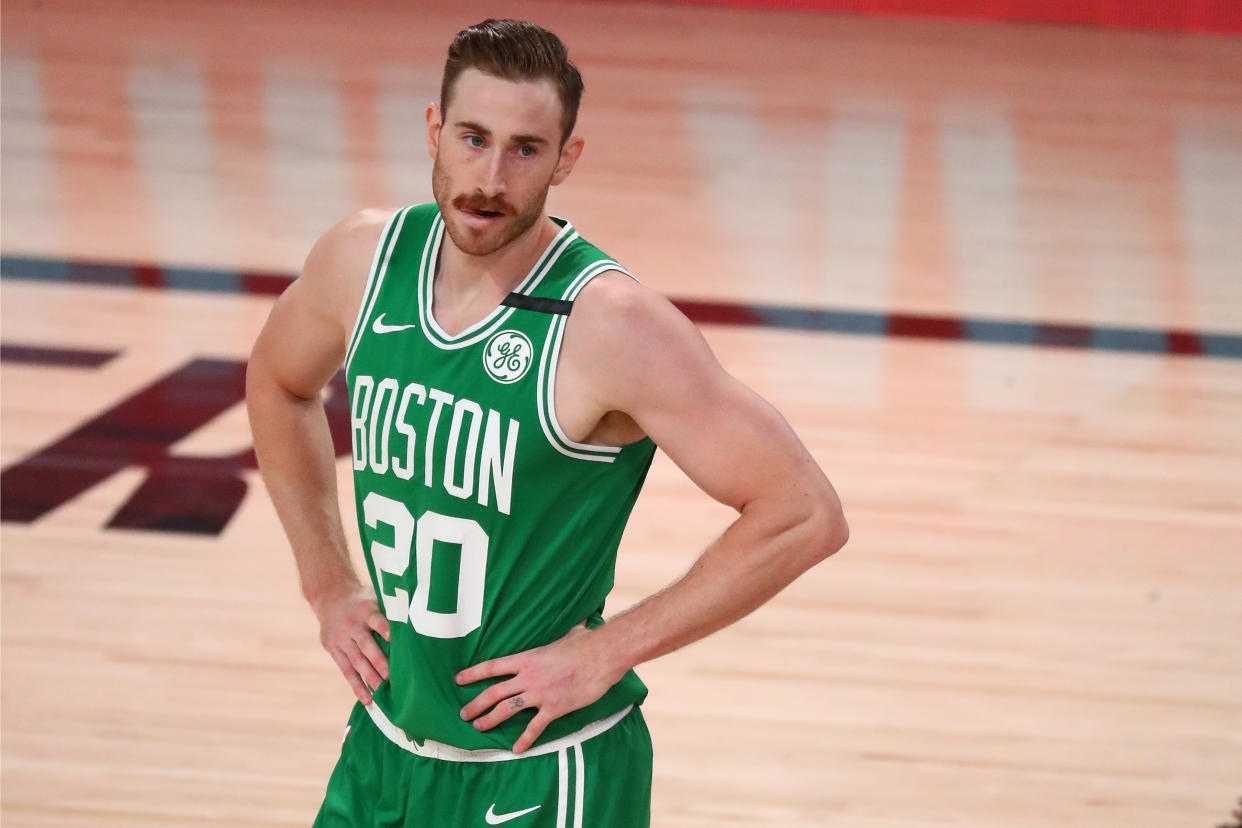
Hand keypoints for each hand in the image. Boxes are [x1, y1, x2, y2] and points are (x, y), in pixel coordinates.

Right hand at [310, 582, 389, 704]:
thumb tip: (420, 618)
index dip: (385, 629)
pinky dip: (356, 686)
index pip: (377, 620)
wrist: (330, 596)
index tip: (395, 640)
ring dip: (369, 677)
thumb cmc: (363, 600)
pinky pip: (346, 671)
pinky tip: (367, 699)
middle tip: (390, 677)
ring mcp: (341, 639)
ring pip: (356, 661)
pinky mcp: (333, 650)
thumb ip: (392, 608)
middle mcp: (352, 625)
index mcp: (366, 610)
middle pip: (366, 645)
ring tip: (381, 692)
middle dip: (378, 661)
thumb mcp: (375, 596)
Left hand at [456, 623, 623, 753]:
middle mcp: (528, 677)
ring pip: (507, 710)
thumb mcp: (568, 633)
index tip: (458, 679)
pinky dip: (524, 740)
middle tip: (463, 714)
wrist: (602, 656)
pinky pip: (535, 727)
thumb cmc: (585, 643)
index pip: (492, 667)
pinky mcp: (554, 708)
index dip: (473, 673)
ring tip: (479, 727)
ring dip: (490, 720)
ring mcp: (540, 693)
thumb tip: (575, 621)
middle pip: (493, 692)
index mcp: (527, 658)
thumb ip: (564, 631)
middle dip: (475, 704)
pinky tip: (516, 749)